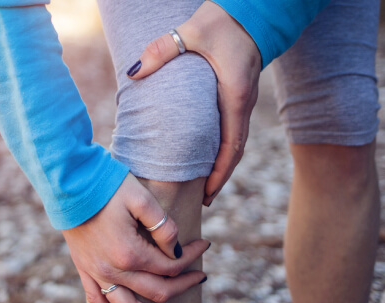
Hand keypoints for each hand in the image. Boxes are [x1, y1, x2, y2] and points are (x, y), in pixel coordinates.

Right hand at [63, 174, 210, 302]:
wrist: (68, 182)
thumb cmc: (107, 185)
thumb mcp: (141, 198)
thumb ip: (164, 227)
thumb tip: (178, 252)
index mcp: (130, 253)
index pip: (170, 266)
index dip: (192, 257)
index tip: (206, 243)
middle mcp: (112, 270)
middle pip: (156, 291)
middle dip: (184, 285)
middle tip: (201, 277)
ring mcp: (96, 273)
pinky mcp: (84, 270)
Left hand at [127, 1, 261, 205]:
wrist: (251, 10)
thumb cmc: (223, 21)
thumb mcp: (191, 32)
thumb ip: (162, 50)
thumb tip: (133, 71)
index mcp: (235, 96)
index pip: (231, 144)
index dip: (220, 172)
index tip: (209, 193)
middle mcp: (244, 103)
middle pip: (236, 151)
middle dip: (222, 177)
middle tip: (205, 201)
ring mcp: (244, 101)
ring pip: (237, 142)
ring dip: (224, 166)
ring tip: (207, 188)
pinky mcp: (239, 95)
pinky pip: (234, 130)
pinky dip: (225, 149)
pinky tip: (211, 158)